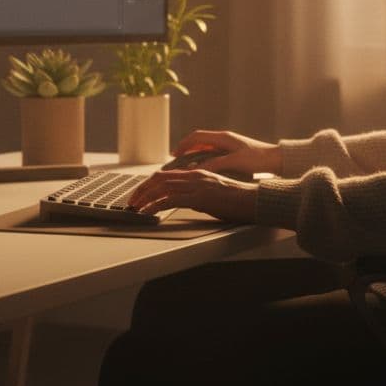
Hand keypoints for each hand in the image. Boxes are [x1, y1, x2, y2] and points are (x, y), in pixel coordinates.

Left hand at [129, 169, 257, 222]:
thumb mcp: (212, 193)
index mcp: (197, 173)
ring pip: (161, 188)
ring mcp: (196, 186)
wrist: (253, 200)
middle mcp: (194, 176)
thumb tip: (181, 201)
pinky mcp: (199, 198)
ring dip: (145, 198)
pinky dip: (155, 205)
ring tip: (136, 208)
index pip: (165, 174)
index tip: (140, 193)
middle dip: (142, 189)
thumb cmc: (236, 200)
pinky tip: (149, 212)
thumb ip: (195, 194)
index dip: (149, 183)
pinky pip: (170, 200)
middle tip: (132, 201)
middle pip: (159, 178)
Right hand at [172, 130, 283, 176]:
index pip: (196, 137)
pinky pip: (212, 152)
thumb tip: (196, 169)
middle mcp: (224, 138)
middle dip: (186, 149)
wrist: (277, 160)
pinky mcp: (233, 151)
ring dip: (194, 153)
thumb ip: (214, 165)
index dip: (183, 145)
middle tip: (176, 160)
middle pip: (199, 140)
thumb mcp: (234, 162)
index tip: (174, 154)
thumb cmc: (258, 160)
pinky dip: (203, 158)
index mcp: (223, 137)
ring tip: (186, 164)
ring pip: (205, 147)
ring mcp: (229, 144)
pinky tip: (202, 167)